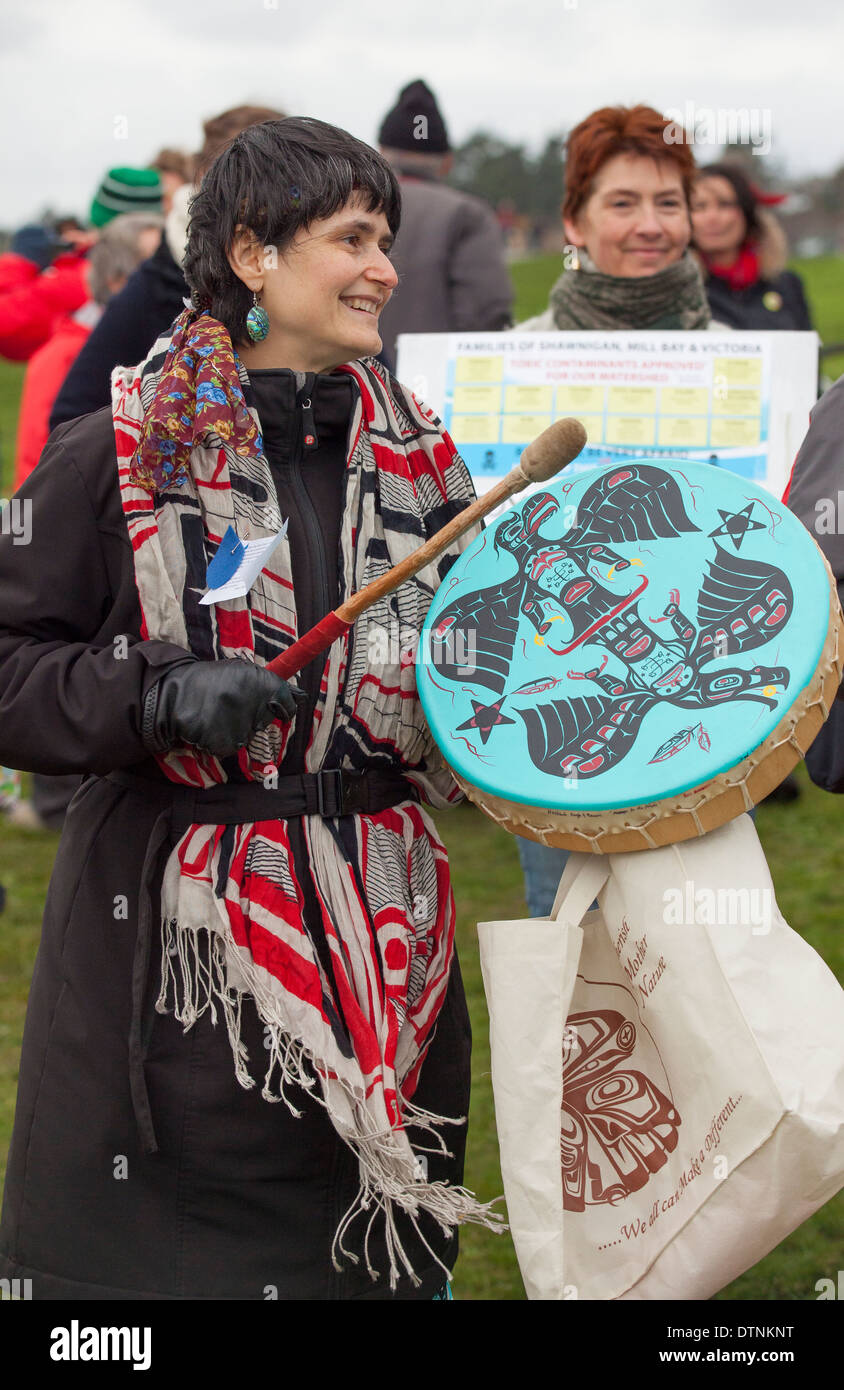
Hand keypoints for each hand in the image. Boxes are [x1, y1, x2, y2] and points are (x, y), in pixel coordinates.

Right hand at [142, 658, 302, 756]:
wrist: (169, 694)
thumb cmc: (205, 682)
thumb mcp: (236, 671)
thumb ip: (264, 683)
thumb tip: (298, 697)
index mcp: (254, 677)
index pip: (286, 699)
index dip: (284, 706)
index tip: (278, 710)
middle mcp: (248, 697)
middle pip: (263, 721)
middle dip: (250, 718)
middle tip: (226, 706)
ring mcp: (235, 720)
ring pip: (246, 736)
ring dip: (232, 731)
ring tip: (213, 714)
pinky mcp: (223, 740)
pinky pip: (229, 747)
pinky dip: (218, 742)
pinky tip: (206, 726)